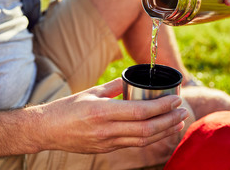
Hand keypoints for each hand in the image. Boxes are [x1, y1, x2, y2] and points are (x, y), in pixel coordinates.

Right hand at [29, 78, 188, 153]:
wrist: (48, 130)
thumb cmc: (66, 108)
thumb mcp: (90, 92)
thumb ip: (113, 87)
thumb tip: (131, 79)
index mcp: (101, 112)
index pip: (139, 111)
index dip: (161, 106)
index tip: (175, 99)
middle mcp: (106, 130)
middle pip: (146, 129)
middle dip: (168, 120)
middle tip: (182, 111)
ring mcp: (107, 142)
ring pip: (143, 140)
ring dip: (163, 132)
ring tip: (177, 122)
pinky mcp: (106, 149)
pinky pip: (133, 145)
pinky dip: (150, 138)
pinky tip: (159, 131)